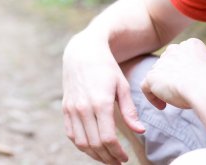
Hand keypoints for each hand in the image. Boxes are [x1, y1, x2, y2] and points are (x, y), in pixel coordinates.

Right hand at [62, 34, 144, 163]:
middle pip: (95, 144)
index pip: (108, 138)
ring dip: (94, 155)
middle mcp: (83, 107)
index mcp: (100, 102)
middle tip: (118, 162)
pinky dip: (81, 145)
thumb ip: (129, 111)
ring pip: (81, 143)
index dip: (118, 153)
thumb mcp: (122, 86)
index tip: (126, 158)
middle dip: (108, 158)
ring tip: (106, 158)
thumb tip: (140, 131)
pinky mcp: (65, 108)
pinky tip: (92, 147)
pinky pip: (71, 134)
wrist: (82, 52)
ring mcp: (72, 108)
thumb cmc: (106, 68)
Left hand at [141, 38, 205, 109]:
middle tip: (179, 92)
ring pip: (157, 75)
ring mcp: (161, 62)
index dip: (183, 70)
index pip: (181, 56)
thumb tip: (199, 81)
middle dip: (171, 77)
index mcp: (191, 45)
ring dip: (162, 87)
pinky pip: (146, 87)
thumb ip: (201, 72)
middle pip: (167, 64)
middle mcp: (174, 49)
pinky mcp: (152, 76)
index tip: (189, 83)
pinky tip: (162, 106)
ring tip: (172, 101)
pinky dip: (152, 97)